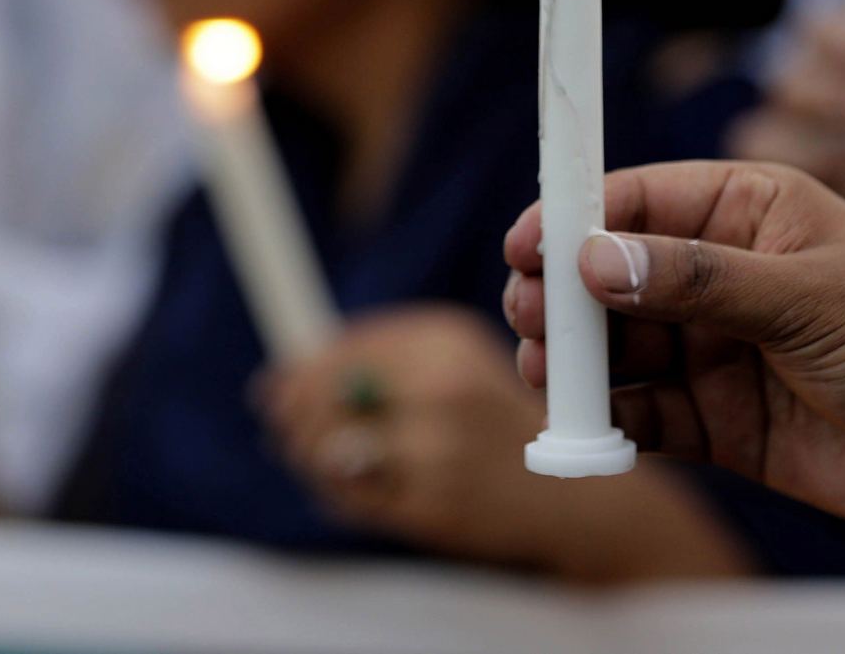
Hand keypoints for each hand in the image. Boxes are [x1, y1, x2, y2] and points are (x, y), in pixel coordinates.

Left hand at [259, 308, 557, 566]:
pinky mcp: (431, 504)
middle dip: (293, 412)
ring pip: (328, 449)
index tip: (277, 386)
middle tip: (281, 423)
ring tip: (321, 456)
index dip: (300, 371)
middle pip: (325, 395)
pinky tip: (357, 486)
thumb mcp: (454, 361)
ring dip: (308, 454)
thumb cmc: (495, 419)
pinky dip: (338, 493)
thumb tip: (282, 380)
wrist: (568, 492)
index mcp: (445, 340)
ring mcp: (436, 449)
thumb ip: (378, 358)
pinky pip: (350, 497)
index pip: (342, 350)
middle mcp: (441, 388)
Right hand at [505, 163, 844, 532]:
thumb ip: (699, 279)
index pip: (641, 198)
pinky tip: (591, 423)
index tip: (527, 242)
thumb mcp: (809, 292)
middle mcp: (723, 275)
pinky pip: (644, 413)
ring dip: (576, 357)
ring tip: (547, 369)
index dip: (577, 216)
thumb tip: (596, 261)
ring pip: (619, 345)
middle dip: (563, 293)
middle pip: (613, 273)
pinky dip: (611, 419)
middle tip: (528, 315)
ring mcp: (718, 348)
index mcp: (750, 211)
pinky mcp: (720, 420)